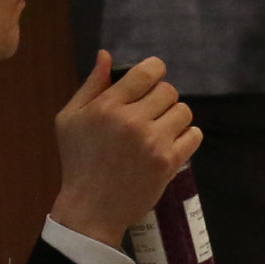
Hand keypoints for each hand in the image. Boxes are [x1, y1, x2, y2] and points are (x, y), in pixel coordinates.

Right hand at [51, 50, 197, 245]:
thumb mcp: (70, 119)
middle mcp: (132, 120)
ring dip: (174, 118)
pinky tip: (169, 144)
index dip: (154, 72)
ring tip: (159, 131)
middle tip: (149, 115)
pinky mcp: (168, 162)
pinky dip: (186, 137)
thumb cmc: (78, 161)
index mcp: (108, 106)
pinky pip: (195, 135)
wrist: (91, 208)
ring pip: (184, 111)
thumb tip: (106, 54)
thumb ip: (91, 85)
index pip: (148, 72)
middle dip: (161, 99)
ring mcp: (153, 142)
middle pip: (169, 90)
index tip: (150, 82)